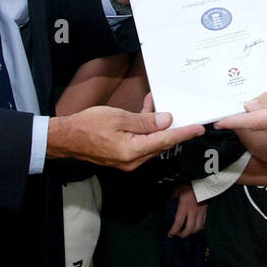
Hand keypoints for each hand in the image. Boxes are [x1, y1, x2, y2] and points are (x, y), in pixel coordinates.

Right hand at [46, 104, 201, 170]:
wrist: (66, 138)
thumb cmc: (89, 125)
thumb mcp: (119, 117)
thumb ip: (145, 121)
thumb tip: (167, 121)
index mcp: (133, 151)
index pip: (166, 141)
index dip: (184, 133)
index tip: (199, 128)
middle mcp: (133, 160)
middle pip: (160, 144)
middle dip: (172, 128)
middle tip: (182, 113)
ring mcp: (128, 161)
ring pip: (151, 143)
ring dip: (156, 126)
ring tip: (156, 105)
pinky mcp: (123, 157)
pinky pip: (141, 144)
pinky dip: (145, 130)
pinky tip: (144, 113)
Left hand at [167, 185, 205, 237]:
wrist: (202, 182)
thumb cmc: (188, 185)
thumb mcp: (177, 191)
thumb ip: (172, 201)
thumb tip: (168, 208)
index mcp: (184, 207)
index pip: (178, 223)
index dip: (173, 231)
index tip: (170, 234)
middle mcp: (193, 212)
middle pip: (189, 229)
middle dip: (182, 235)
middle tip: (178, 234)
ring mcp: (200, 212)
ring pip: (198, 228)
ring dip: (191, 232)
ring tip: (186, 231)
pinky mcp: (206, 211)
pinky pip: (203, 223)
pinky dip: (199, 228)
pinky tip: (194, 226)